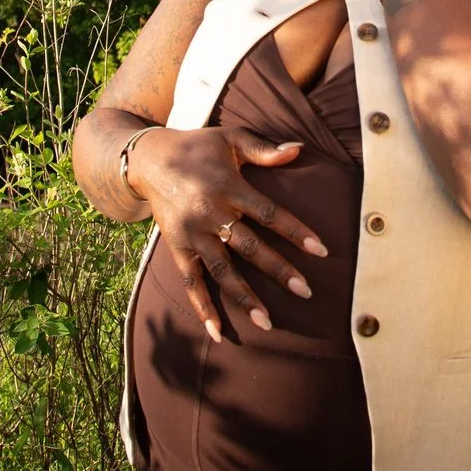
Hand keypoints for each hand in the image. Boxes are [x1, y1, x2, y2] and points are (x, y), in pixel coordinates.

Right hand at [127, 123, 327, 341]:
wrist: (149, 158)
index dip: (295, 231)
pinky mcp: (177, 247)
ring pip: (221, 270)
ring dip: (245, 297)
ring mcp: (192, 234)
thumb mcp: (230, 138)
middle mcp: (210, 213)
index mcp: (228, 186)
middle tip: (306, 292)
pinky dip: (202, 307)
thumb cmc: (198, 147)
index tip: (321, 250)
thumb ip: (264, 149)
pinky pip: (190, 281)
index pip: (268, 213)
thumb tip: (299, 150)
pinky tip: (217, 332)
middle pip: (249, 247)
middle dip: (278, 270)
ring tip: (267, 323)